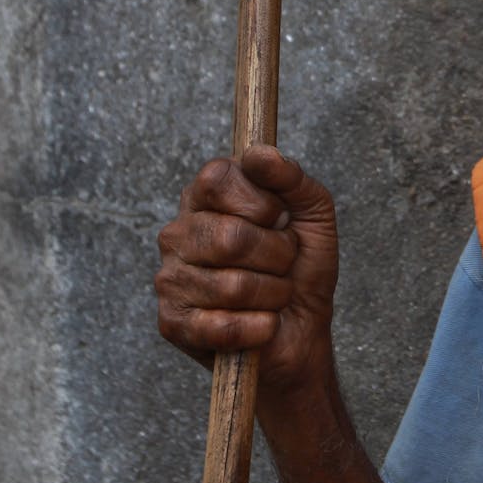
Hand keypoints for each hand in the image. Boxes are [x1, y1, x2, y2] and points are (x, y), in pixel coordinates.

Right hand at [155, 145, 339, 392]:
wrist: (302, 329)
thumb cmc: (303, 267)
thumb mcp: (313, 213)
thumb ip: (291, 177)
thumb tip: (258, 153)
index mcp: (204, 198)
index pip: (217, 179)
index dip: (261, 203)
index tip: (279, 219)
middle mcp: (177, 233)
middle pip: (230, 237)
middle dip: (278, 256)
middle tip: (283, 264)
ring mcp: (170, 279)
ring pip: (232, 286)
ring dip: (273, 295)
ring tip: (273, 294)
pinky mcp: (172, 323)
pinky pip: (222, 326)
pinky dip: (259, 328)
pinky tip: (262, 324)